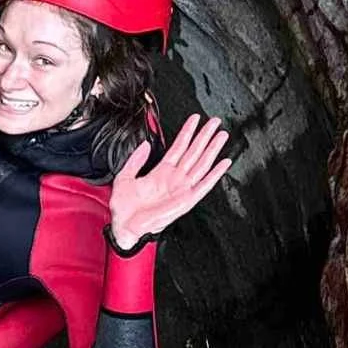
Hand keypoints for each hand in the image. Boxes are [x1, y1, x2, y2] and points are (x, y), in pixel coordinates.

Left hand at [109, 113, 231, 250]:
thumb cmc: (125, 208)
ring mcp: (182, 188)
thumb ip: (135, 160)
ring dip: (212, 149)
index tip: (195, 119)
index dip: (187, 132)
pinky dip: (215, 174)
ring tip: (221, 135)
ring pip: (201, 164)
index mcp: (161, 172)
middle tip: (214, 121)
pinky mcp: (186, 200)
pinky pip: (204, 185)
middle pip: (194, 152)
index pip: (178, 147)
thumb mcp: (124, 177)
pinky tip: (223, 163)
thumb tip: (145, 144)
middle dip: (204, 136)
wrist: (125, 227)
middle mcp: (174, 179)